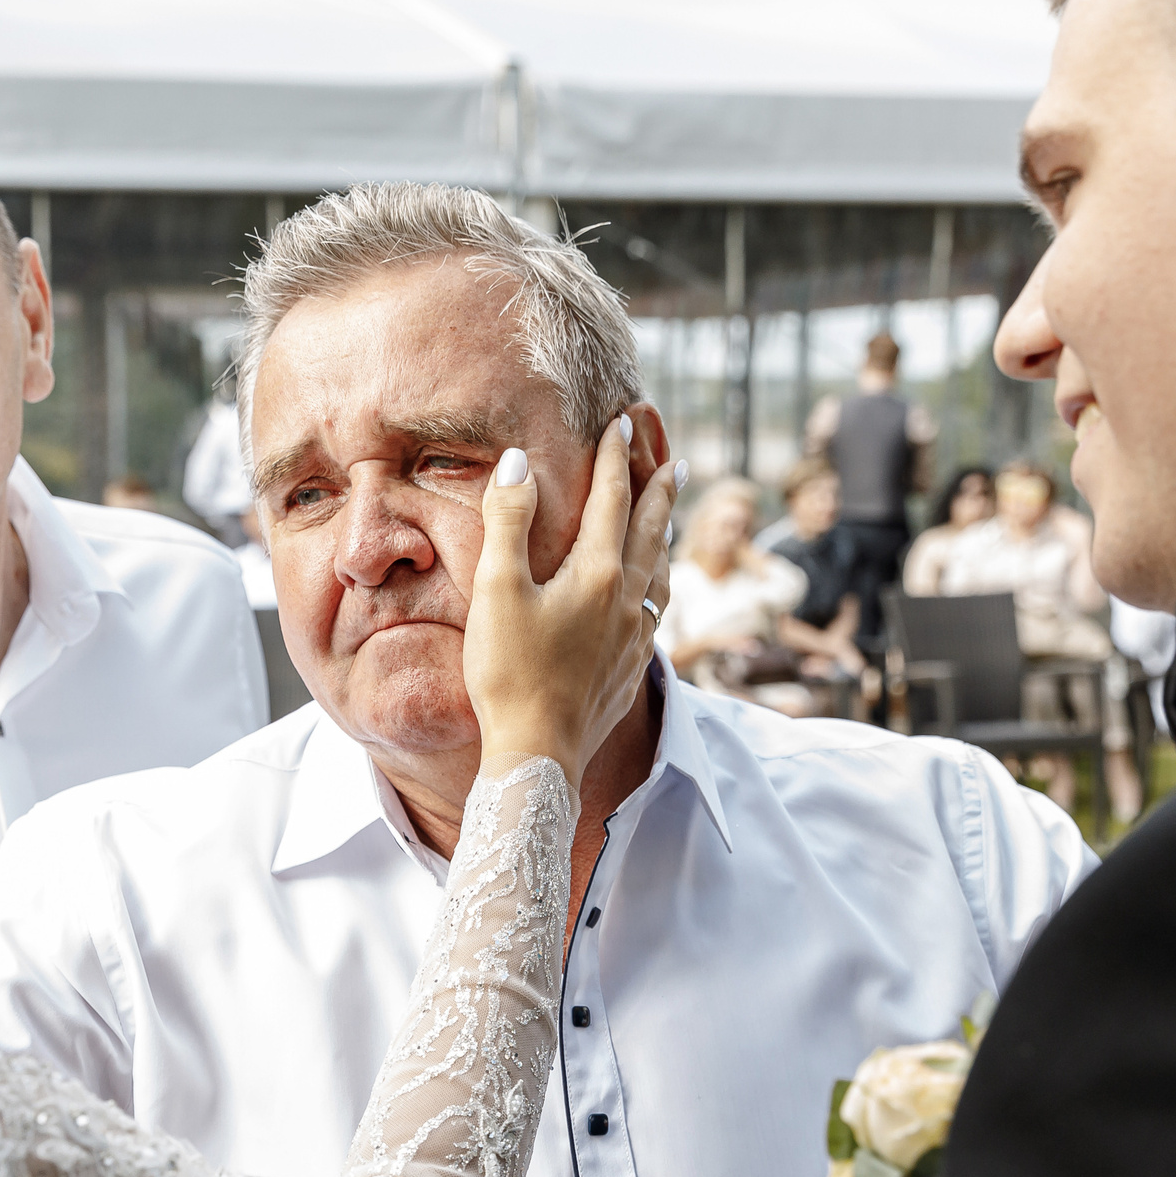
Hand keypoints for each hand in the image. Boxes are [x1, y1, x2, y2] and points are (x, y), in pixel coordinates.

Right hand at [463, 418, 677, 789]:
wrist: (539, 754)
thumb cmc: (509, 674)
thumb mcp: (497, 590)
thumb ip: (509, 521)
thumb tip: (518, 461)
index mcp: (599, 574)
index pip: (613, 498)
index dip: (615, 457)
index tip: (621, 422)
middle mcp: (628, 600)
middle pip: (652, 531)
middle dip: (661, 491)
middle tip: (677, 463)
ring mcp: (635, 637)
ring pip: (661, 572)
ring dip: (666, 538)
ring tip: (669, 522)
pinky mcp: (630, 668)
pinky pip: (655, 608)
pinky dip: (657, 581)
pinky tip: (650, 593)